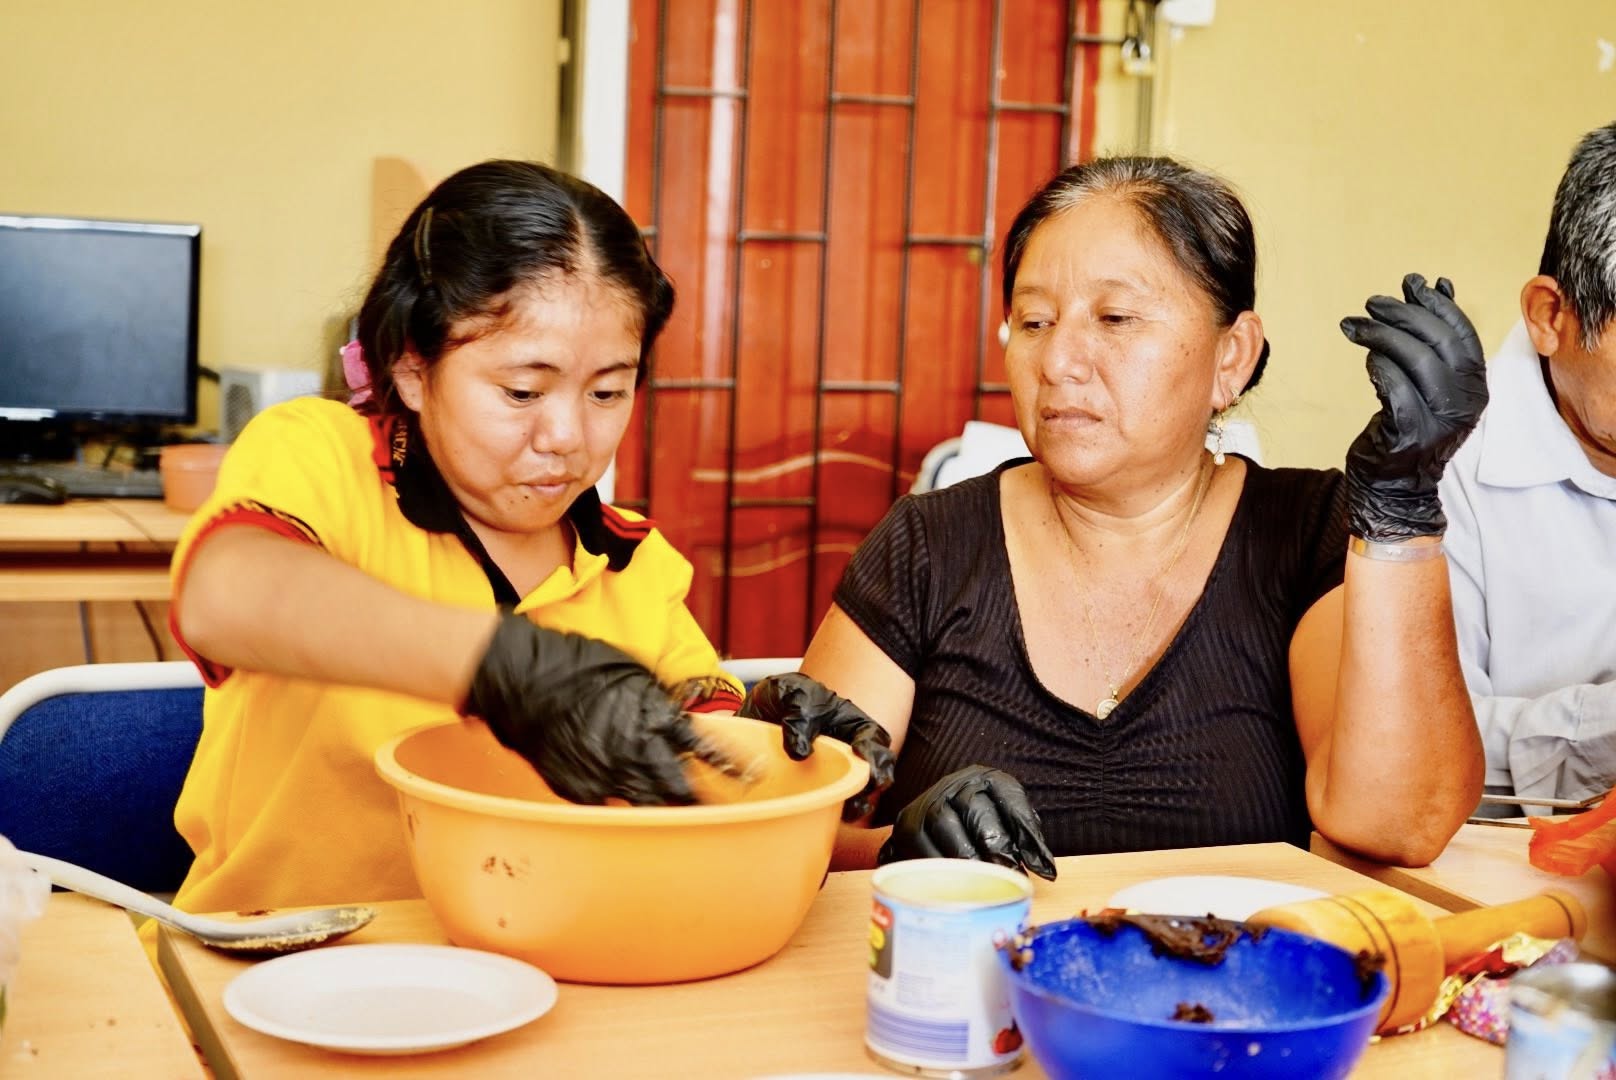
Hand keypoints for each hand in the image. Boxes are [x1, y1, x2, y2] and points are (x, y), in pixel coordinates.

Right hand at [463, 614, 732, 805]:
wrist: (525, 679)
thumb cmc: (577, 665)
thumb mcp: (634, 673)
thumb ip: (660, 700)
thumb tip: (678, 714)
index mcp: (657, 719)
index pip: (705, 749)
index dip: (730, 766)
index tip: (749, 776)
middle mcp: (638, 752)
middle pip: (682, 790)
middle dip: (704, 803)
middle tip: (720, 812)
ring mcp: (609, 776)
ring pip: (649, 805)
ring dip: (666, 810)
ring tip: (683, 819)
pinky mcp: (582, 791)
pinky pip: (611, 806)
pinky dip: (623, 805)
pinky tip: (629, 806)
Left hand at [738, 673, 895, 819]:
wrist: (760, 711)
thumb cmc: (786, 696)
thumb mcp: (790, 694)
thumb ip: (797, 717)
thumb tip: (800, 752)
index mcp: (852, 724)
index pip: (874, 738)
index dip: (875, 750)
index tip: (863, 755)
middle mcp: (850, 752)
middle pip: (876, 771)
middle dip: (872, 784)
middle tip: (861, 791)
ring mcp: (836, 772)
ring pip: (858, 793)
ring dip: (857, 804)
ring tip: (848, 809)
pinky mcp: (818, 789)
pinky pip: (830, 805)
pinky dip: (830, 814)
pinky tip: (824, 816)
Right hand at [877, 765, 1055, 879]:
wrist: (929, 827)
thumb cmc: (976, 831)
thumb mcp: (1006, 826)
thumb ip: (1025, 841)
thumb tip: (1046, 871)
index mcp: (986, 779)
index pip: (1010, 797)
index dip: (1027, 831)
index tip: (1043, 868)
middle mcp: (955, 784)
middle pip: (974, 808)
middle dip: (996, 846)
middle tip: (1010, 876)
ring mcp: (927, 802)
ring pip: (945, 823)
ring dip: (967, 857)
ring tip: (985, 883)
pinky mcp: (907, 825)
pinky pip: (922, 845)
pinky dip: (941, 867)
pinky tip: (957, 885)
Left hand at [1338, 273, 1487, 541]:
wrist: (1395, 488)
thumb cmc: (1408, 428)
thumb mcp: (1431, 383)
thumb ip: (1435, 340)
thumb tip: (1438, 285)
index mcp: (1476, 386)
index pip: (1462, 333)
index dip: (1437, 304)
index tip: (1411, 285)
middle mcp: (1465, 402)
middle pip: (1439, 342)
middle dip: (1404, 315)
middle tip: (1373, 303)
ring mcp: (1440, 420)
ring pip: (1416, 360)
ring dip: (1382, 335)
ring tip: (1355, 325)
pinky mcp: (1409, 434)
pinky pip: (1394, 388)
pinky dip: (1379, 366)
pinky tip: (1367, 358)